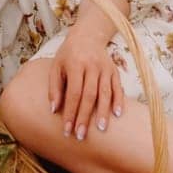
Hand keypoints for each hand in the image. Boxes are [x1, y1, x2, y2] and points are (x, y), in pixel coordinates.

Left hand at [48, 25, 123, 140]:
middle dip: (85, 117)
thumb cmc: (68, 55)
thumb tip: (54, 110)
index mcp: (75, 64)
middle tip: (81, 136)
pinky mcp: (114, 70)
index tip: (67, 130)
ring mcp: (105, 68)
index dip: (71, 112)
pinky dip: (118, 101)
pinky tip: (117, 115)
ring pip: (105, 93)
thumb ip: (54, 87)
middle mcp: (91, 66)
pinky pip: (118, 88)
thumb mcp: (56, 66)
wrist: (87, 36)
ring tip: (100, 129)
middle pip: (89, 95)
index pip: (73, 93)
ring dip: (103, 112)